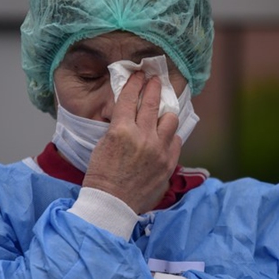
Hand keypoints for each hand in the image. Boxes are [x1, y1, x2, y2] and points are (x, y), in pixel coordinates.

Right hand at [83, 72, 180, 213]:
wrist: (112, 204)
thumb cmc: (102, 176)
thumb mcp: (103, 145)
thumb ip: (119, 128)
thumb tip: (129, 115)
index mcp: (121, 131)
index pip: (130, 98)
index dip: (135, 83)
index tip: (139, 75)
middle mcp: (143, 137)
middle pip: (152, 103)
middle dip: (154, 87)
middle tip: (155, 80)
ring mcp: (159, 150)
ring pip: (170, 119)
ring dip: (165, 113)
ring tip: (163, 112)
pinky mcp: (169, 163)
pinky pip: (176, 141)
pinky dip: (170, 137)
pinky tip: (165, 137)